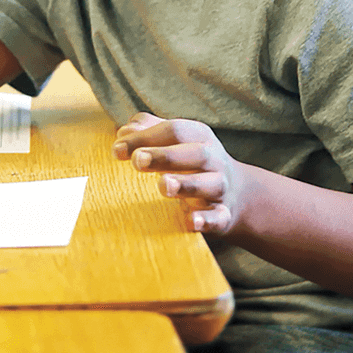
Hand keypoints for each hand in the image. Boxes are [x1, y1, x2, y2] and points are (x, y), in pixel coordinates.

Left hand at [113, 112, 249, 234]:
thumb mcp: (173, 142)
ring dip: (185, 184)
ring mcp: (221, 187)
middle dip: (164, 156)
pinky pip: (218, 217)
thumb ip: (148, 131)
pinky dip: (206, 220)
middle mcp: (213, 159)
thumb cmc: (189, 162)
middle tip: (137, 161)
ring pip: (209, 184)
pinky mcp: (223, 215)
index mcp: (199, 136)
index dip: (145, 137)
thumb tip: (123, 132)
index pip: (173, 131)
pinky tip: (192, 221)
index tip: (117, 149)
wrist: (235, 195)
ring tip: (163, 185)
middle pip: (194, 153)